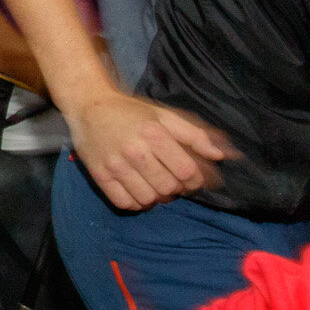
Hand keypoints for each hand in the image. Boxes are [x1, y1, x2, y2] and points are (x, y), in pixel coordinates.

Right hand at [68, 90, 231, 210]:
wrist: (89, 106)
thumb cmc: (131, 112)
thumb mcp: (164, 116)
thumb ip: (194, 135)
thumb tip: (220, 156)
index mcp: (153, 133)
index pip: (186, 171)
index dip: (195, 180)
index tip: (191, 178)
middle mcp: (134, 150)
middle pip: (168, 188)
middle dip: (177, 190)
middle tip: (173, 182)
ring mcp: (115, 164)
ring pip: (148, 199)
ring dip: (157, 198)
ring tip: (155, 186)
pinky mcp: (99, 175)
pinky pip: (125, 203)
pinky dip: (136, 203)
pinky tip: (138, 191)